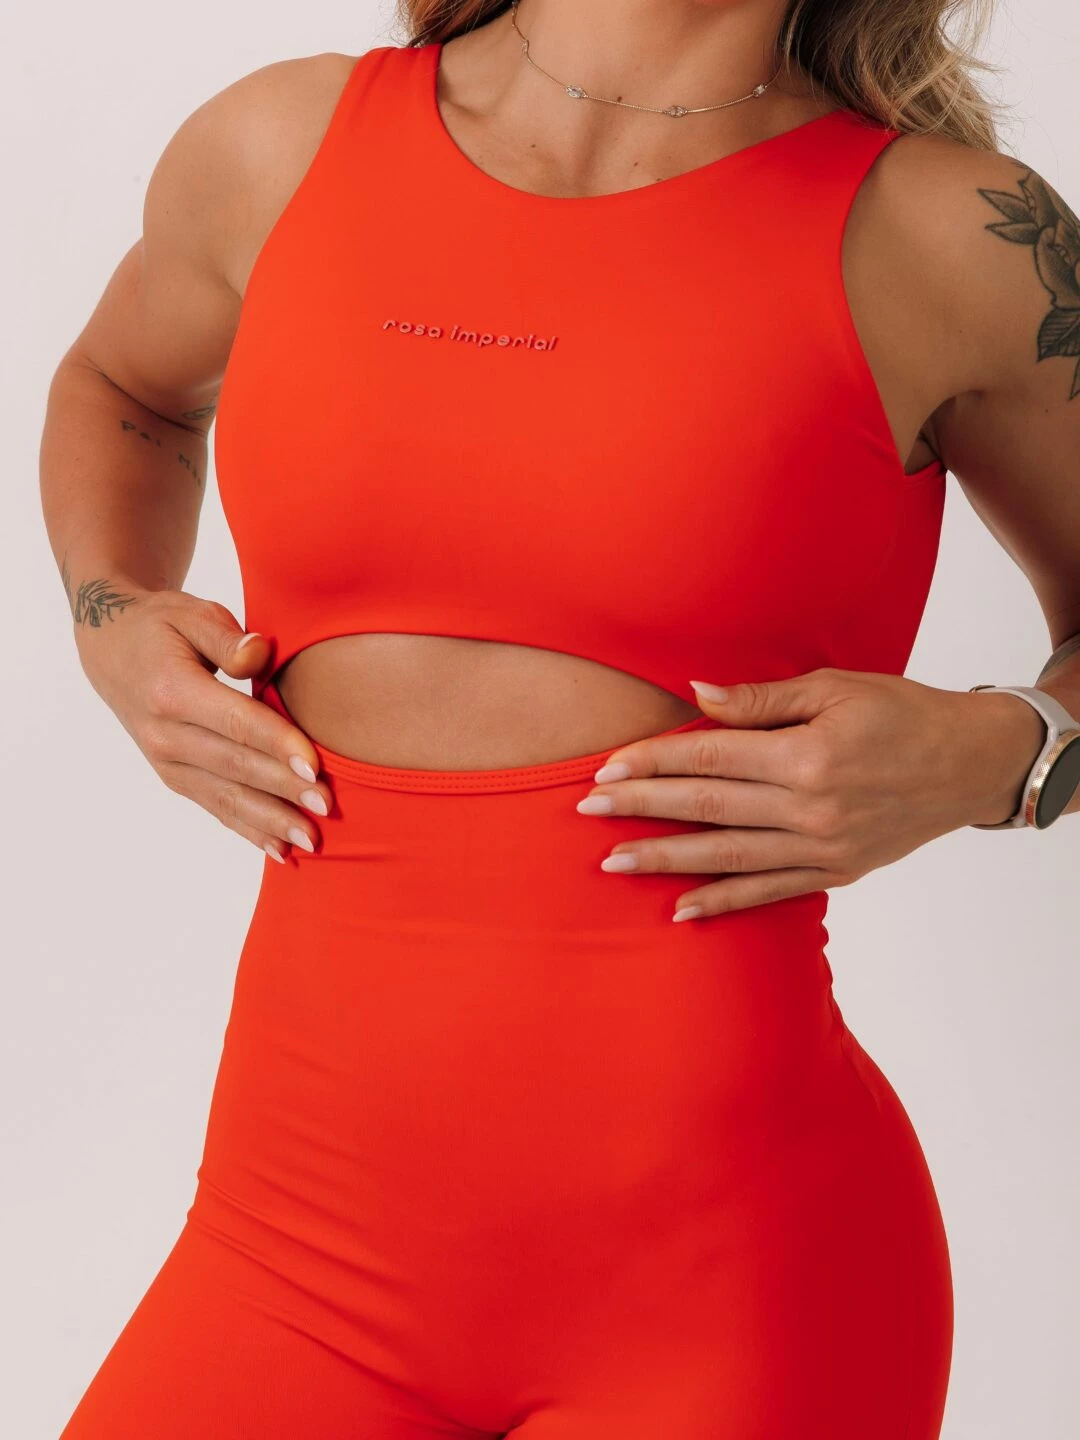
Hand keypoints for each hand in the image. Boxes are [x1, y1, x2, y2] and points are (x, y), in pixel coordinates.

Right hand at [74, 585, 328, 859]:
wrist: (111, 648)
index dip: (277, 744)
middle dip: (284, 790)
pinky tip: (281, 850)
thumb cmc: (162, 627)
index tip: (315, 766)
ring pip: (226, 797)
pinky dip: (248, 830)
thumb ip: (228, 637)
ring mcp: (165, 762)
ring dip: (271, 821)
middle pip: (235, 766)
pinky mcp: (173, 777)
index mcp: (171, 690)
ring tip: (312, 839)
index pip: (235, 721)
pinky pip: (215, 807)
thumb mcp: (191, 613)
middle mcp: (163, 734)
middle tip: (327, 805)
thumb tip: (261, 654)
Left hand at [576, 667, 1045, 919]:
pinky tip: (681, 910)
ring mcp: (824, 846)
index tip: (606, 769)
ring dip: (666, 860)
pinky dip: (723, 902)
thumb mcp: (835, 687)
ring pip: (727, 856)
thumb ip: (761, 700)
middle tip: (586, 813)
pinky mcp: (838, 871)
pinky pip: (769, 892)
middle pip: (707, 806)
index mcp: (807, 753)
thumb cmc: (902, 712)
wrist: (971, 763)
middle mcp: (811, 806)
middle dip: (642, 809)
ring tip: (614, 863)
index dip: (653, 762)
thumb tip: (696, 695)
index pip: (710, 757)